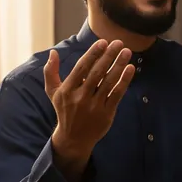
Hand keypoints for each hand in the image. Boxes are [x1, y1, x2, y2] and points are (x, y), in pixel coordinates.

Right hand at [44, 39, 134, 179]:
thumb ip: (51, 72)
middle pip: (97, 73)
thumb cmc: (64, 110)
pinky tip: (130, 69)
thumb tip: (53, 53)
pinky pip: (117, 94)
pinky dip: (124, 81)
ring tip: (126, 52)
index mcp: (67, 90)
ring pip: (108, 82)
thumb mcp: (53, 92)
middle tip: (118, 42)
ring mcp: (94, 106)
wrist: (73, 138)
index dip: (92, 54)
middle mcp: (80, 97)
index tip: (102, 42)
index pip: (81, 68)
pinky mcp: (106, 113)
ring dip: (119, 65)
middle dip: (108, 56)